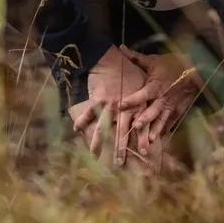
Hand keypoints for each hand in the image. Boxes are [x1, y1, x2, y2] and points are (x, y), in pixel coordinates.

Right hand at [67, 47, 147, 164]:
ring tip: (94, 155)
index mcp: (137, 104)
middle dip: (119, 149)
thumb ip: (144, 97)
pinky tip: (76, 130)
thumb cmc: (128, 69)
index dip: (142, 139)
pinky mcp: (97, 100)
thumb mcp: (141, 82)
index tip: (144, 152)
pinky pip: (89, 114)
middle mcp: (124, 108)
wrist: (110, 58)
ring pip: (104, 128)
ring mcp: (110, 105)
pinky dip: (81, 121)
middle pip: (122, 133)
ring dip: (98, 143)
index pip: (141, 125)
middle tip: (118, 164)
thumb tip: (148, 109)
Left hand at [115, 50, 203, 157]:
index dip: (132, 100)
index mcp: (156, 85)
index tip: (120, 105)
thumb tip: (120, 47)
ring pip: (162, 119)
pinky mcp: (179, 110)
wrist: (196, 68)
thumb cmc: (172, 63)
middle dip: (144, 119)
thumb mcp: (154, 60)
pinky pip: (171, 121)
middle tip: (135, 127)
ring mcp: (172, 105)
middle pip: (152, 110)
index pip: (142, 94)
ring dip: (155, 130)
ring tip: (148, 140)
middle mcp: (163, 97)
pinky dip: (165, 129)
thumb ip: (136, 57)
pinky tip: (159, 138)